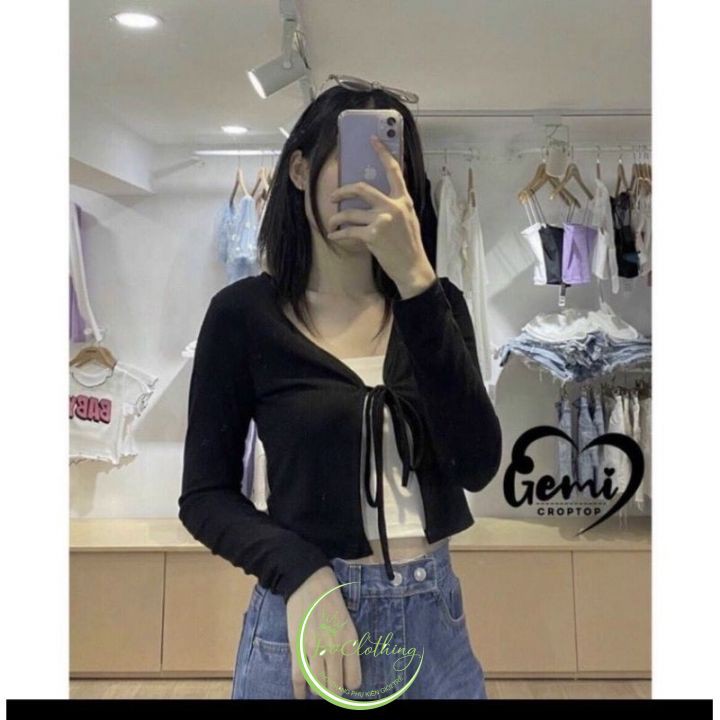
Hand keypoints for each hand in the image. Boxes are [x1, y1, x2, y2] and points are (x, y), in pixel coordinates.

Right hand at [286, 565, 361, 699]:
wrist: (309, 582)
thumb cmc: (330, 600)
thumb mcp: (347, 622)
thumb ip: (346, 646)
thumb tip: (343, 671)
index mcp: (350, 641)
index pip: (354, 681)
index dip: (348, 685)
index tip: (344, 683)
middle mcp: (334, 649)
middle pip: (335, 689)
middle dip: (333, 692)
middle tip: (330, 687)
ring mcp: (315, 650)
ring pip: (318, 687)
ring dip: (318, 690)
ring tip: (317, 687)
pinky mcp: (297, 648)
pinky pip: (298, 679)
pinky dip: (299, 692)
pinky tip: (300, 696)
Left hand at [327, 135, 435, 297]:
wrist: (413, 267)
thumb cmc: (409, 245)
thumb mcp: (408, 219)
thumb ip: (395, 205)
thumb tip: (377, 196)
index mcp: (403, 200)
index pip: (394, 170)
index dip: (382, 153)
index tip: (373, 139)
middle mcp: (393, 206)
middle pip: (361, 188)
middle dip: (342, 191)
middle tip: (334, 196)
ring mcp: (383, 220)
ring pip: (350, 212)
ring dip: (336, 218)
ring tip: (332, 223)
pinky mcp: (373, 236)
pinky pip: (348, 231)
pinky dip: (338, 234)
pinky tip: (334, 236)